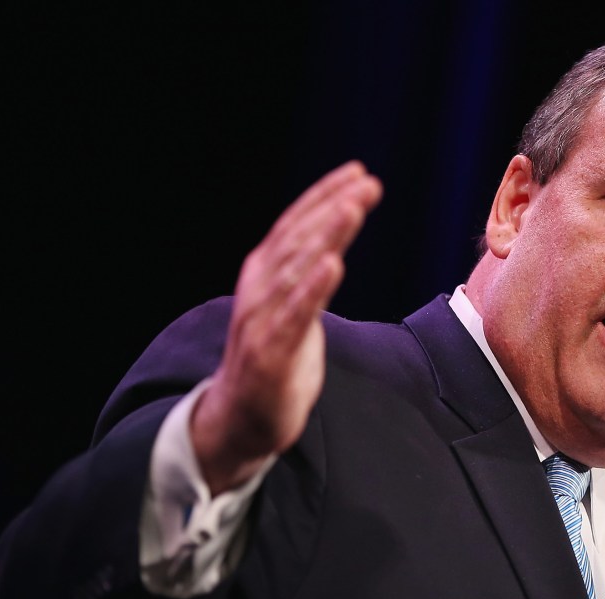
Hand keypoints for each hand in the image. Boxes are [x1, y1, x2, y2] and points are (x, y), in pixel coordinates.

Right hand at [191, 161, 382, 494]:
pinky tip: (333, 264)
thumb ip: (306, 277)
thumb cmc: (272, 360)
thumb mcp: (291, 309)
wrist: (238, 419)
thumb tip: (331, 244)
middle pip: (298, 240)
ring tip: (352, 209)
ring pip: (296, 270)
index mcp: (264, 275)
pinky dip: (313, 288)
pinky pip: (294, 316)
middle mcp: (259, 290)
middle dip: (332, 208)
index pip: (295, 226)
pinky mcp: (270, 354)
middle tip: (366, 183)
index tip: (357, 173)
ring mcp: (262, 321)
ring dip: (326, 236)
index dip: (323, 196)